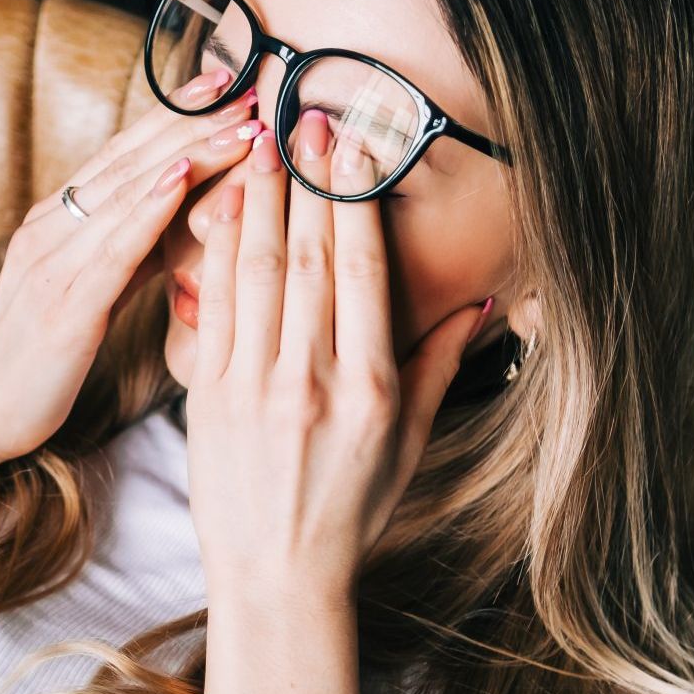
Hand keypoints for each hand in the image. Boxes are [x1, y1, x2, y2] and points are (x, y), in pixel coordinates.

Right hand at [0, 65, 265, 462]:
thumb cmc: (41, 359)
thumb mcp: (90, 291)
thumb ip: (130, 251)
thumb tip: (183, 217)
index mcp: (55, 223)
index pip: (123, 154)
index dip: (174, 114)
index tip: (223, 81)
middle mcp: (50, 229)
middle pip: (130, 160)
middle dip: (192, 118)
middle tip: (247, 83)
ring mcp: (52, 261)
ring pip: (129, 192)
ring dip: (190, 152)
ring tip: (240, 121)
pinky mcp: (63, 303)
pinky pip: (113, 246)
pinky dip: (150, 206)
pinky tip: (184, 178)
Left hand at [184, 107, 493, 597]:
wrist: (276, 578)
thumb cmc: (350, 512)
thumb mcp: (411, 445)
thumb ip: (440, 369)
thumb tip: (483, 309)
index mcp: (371, 390)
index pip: (363, 275)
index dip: (355, 203)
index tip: (351, 145)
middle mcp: (313, 383)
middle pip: (311, 262)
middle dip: (308, 183)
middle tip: (304, 115)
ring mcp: (255, 390)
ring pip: (257, 277)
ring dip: (259, 203)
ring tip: (259, 143)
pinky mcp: (209, 399)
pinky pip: (213, 311)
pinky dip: (214, 255)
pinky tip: (219, 208)